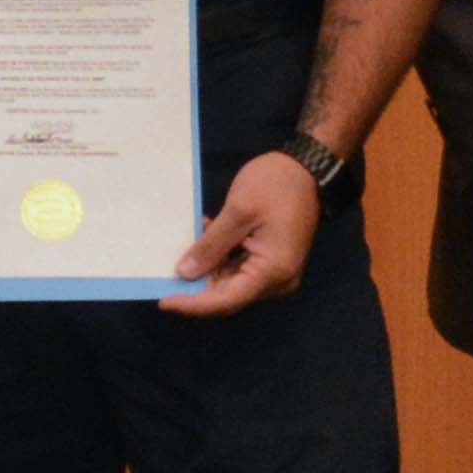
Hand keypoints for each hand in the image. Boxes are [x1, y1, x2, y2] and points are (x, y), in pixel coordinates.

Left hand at [162, 149, 319, 317]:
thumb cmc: (275, 185)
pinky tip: (207, 233)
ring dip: (208, 267)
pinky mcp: (273, 261)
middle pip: (229, 295)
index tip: (163, 301)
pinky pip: (241, 269)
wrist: (308, 168)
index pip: (225, 300)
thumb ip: (211, 246)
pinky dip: (220, 258)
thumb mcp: (238, 212)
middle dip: (197, 285)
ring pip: (232, 283)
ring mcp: (277, 273)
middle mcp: (277, 281)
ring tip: (189, 240)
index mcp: (272, 271)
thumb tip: (184, 273)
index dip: (192, 304)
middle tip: (166, 270)